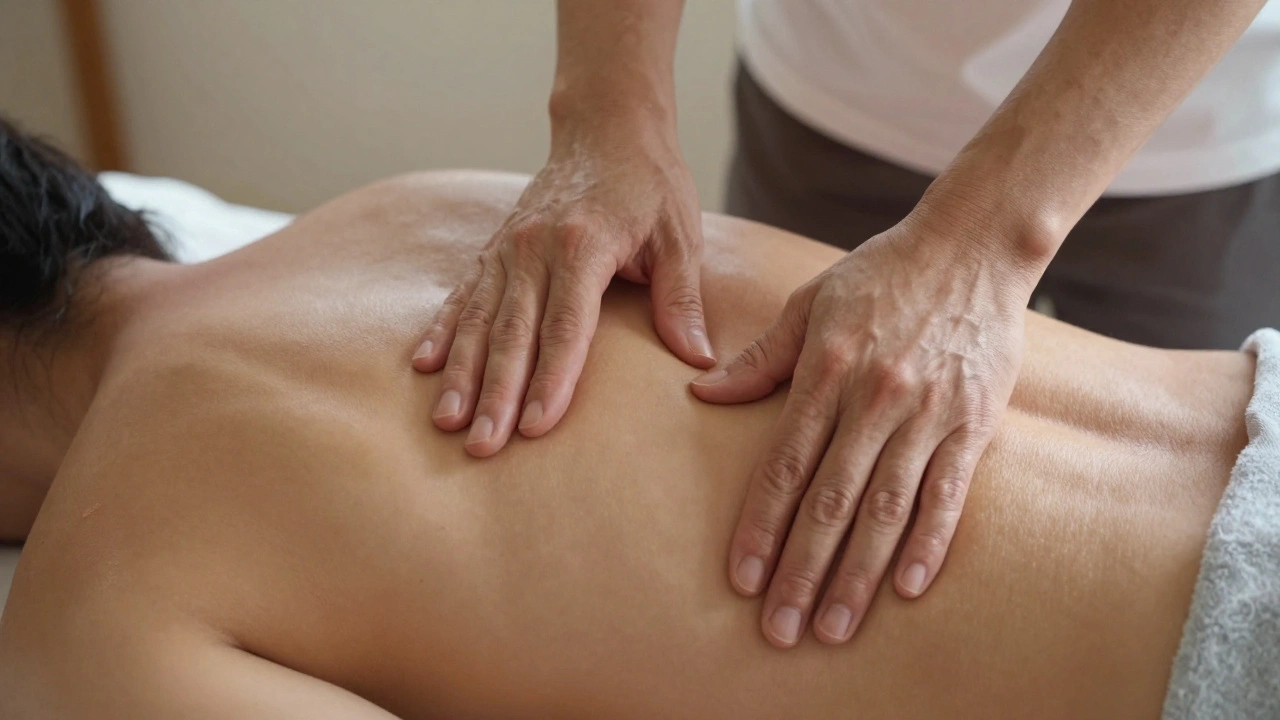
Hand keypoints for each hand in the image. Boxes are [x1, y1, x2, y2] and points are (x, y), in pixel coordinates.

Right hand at [413, 121, 714, 455]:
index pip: (566, 326)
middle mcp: (535, 247)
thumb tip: (696, 359)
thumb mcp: (678, 235)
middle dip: (497, 394)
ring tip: (447, 422)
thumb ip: (681, 298)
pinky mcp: (494, 248)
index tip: (537, 427)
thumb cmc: (650, 184)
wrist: (607, 127)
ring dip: (461, 374)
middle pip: (514, 332)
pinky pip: (463, 295)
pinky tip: (423, 367)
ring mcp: (508, 247)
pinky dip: (442, 331)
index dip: (552, 379)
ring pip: (480, 319)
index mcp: (584, 244)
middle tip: (483, 447)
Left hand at [692, 212, 1031, 647]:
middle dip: (802, 570)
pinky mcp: (974, 421)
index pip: (784, 464)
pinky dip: (930, 541)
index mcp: (826, 369)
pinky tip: (907, 587)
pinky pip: (950, 492)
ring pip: (886, 507)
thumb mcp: (809, 303)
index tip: (740, 578)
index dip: (760, 525)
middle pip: (830, 499)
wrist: (973, 246)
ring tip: (834, 627)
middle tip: (779, 629)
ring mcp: (928, 412)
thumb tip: (700, 392)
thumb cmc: (881, 275)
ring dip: (858, 572)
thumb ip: (759, 358)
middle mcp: (875, 396)